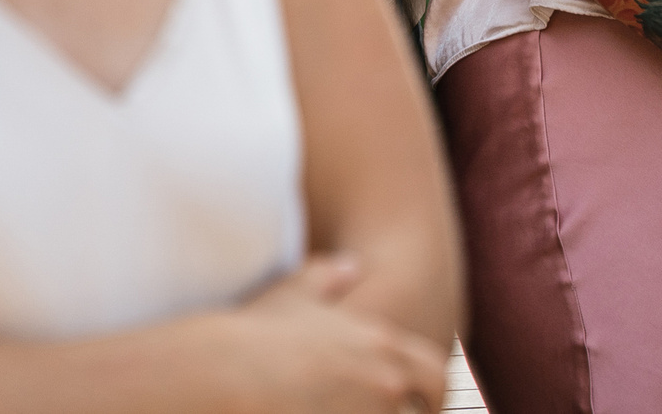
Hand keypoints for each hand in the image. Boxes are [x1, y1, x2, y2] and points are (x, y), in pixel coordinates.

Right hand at [189, 254, 455, 413]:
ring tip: (349, 409)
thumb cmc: (255, 333)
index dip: (437, 391)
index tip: (427, 402)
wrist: (224, 370)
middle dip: (414, 410)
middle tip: (394, 412)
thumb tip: (350, 264)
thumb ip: (327, 275)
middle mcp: (385, 382)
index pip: (438, 373)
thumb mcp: (293, 293)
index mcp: (381, 344)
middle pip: (426, 409)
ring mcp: (368, 413)